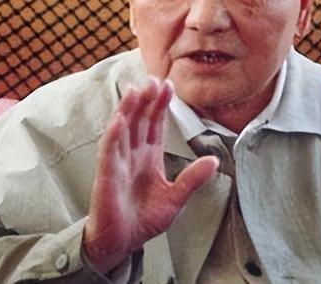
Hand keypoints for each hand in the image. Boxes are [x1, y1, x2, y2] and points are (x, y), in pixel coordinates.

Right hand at [83, 79, 218, 272]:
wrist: (122, 243)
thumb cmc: (145, 220)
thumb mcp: (175, 198)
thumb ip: (192, 179)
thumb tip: (214, 160)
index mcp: (149, 157)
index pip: (155, 124)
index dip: (160, 105)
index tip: (169, 85)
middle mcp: (132, 155)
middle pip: (139, 120)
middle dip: (146, 99)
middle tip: (154, 78)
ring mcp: (118, 162)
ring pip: (122, 129)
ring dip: (128, 109)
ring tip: (136, 89)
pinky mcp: (107, 175)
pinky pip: (109, 151)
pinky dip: (114, 135)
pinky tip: (120, 120)